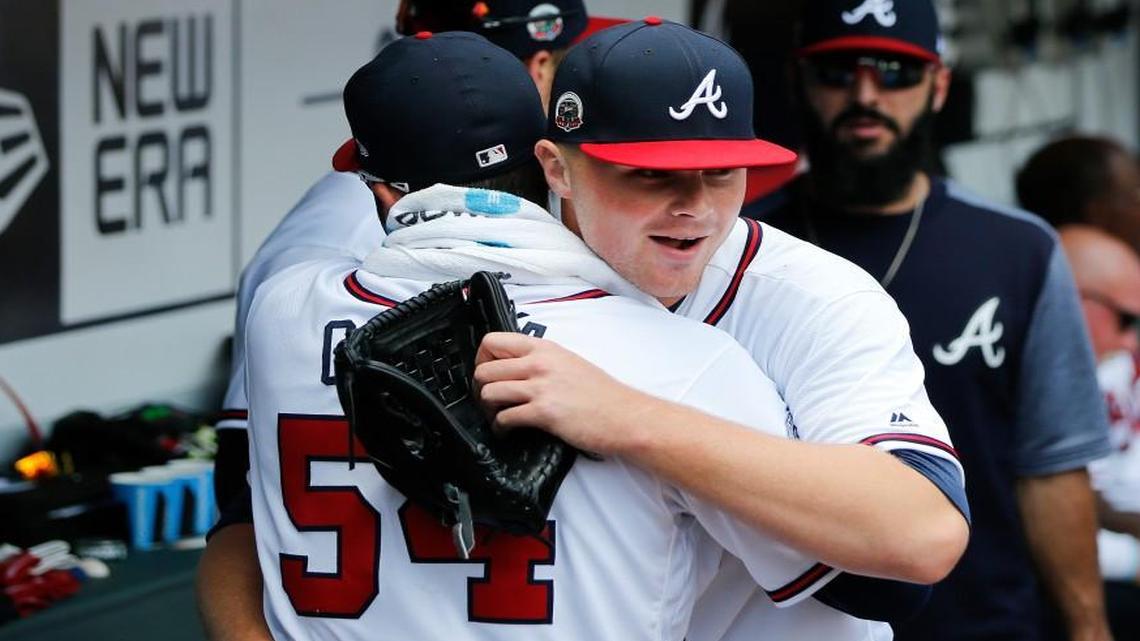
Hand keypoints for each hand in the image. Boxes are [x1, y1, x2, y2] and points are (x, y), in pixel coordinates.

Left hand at [474, 332, 653, 455]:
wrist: (624, 416)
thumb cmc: (602, 394)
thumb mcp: (568, 362)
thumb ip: (541, 360)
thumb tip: (515, 366)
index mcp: (544, 348)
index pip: (493, 341)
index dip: (481, 358)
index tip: (486, 371)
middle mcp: (539, 364)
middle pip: (484, 369)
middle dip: (480, 387)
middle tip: (488, 399)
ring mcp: (540, 387)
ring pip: (489, 392)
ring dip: (487, 408)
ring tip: (497, 415)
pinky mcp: (543, 412)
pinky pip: (505, 417)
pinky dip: (500, 427)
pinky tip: (507, 430)